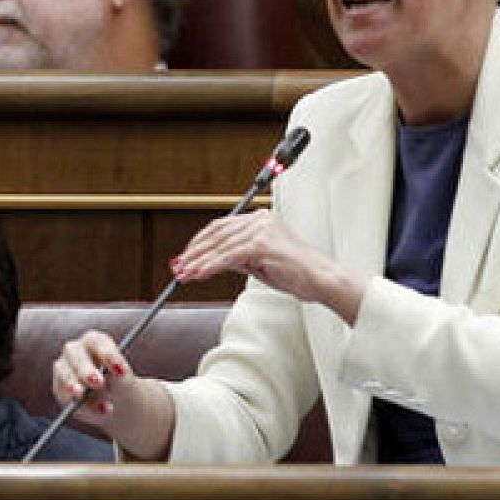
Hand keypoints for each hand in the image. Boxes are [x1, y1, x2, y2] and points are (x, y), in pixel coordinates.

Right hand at [51, 330, 173, 459]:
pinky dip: (77, 403)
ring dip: (72, 383)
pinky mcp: (59, 388)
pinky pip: (62, 394)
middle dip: (85, 368)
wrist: (115, 403)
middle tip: (98, 382)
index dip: (107, 354)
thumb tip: (119, 373)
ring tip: (80, 395)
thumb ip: (121, 376)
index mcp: (94, 341)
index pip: (96, 341)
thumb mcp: (125, 380)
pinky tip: (94, 409)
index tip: (120, 369)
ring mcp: (64, 368)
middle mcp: (75, 350)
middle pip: (73, 352)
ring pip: (62, 371)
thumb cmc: (120, 385)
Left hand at [172, 210, 366, 322]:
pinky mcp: (261, 244)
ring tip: (185, 273)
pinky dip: (211, 266)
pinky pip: (229, 257)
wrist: (320, 279)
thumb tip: (208, 262)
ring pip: (220, 246)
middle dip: (194, 252)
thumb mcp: (257, 262)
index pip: (220, 227)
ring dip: (198, 262)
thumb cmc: (294, 272)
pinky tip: (200, 274)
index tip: (186, 255)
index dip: (200, 242)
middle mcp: (259, 220)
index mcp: (259, 219)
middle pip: (216, 234)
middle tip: (179, 266)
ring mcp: (261, 230)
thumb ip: (235, 257)